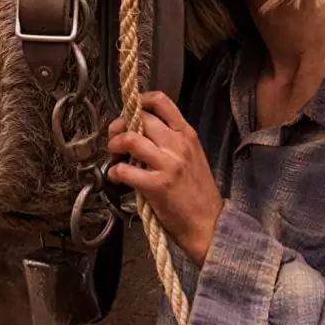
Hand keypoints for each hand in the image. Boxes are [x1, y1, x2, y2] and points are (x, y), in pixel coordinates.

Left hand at [108, 92, 223, 267]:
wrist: (210, 223)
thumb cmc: (198, 192)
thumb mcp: (192, 156)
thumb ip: (172, 140)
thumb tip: (143, 131)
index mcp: (187, 134)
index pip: (161, 102)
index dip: (139, 100)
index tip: (129, 110)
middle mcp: (178, 144)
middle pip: (140, 118)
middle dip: (120, 125)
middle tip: (115, 137)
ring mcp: (168, 164)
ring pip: (130, 139)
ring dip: (114, 146)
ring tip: (114, 155)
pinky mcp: (156, 185)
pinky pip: (125, 170)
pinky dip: (114, 172)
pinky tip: (116, 177)